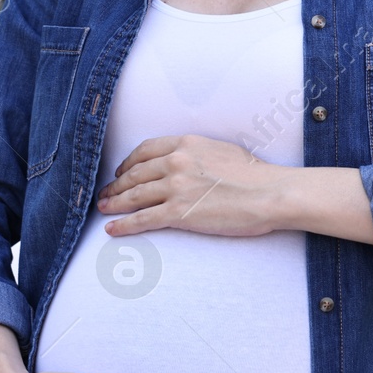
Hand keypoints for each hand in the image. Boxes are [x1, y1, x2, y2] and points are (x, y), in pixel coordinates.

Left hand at [96, 134, 283, 237]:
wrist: (268, 193)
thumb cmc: (253, 175)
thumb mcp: (220, 150)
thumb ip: (196, 153)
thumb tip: (184, 161)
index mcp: (186, 144)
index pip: (145, 151)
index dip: (128, 163)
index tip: (121, 172)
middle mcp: (175, 162)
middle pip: (135, 174)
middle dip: (116, 186)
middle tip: (106, 194)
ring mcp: (175, 187)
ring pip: (134, 195)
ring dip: (114, 203)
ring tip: (104, 209)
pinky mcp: (178, 212)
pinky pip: (143, 219)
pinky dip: (124, 225)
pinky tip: (113, 229)